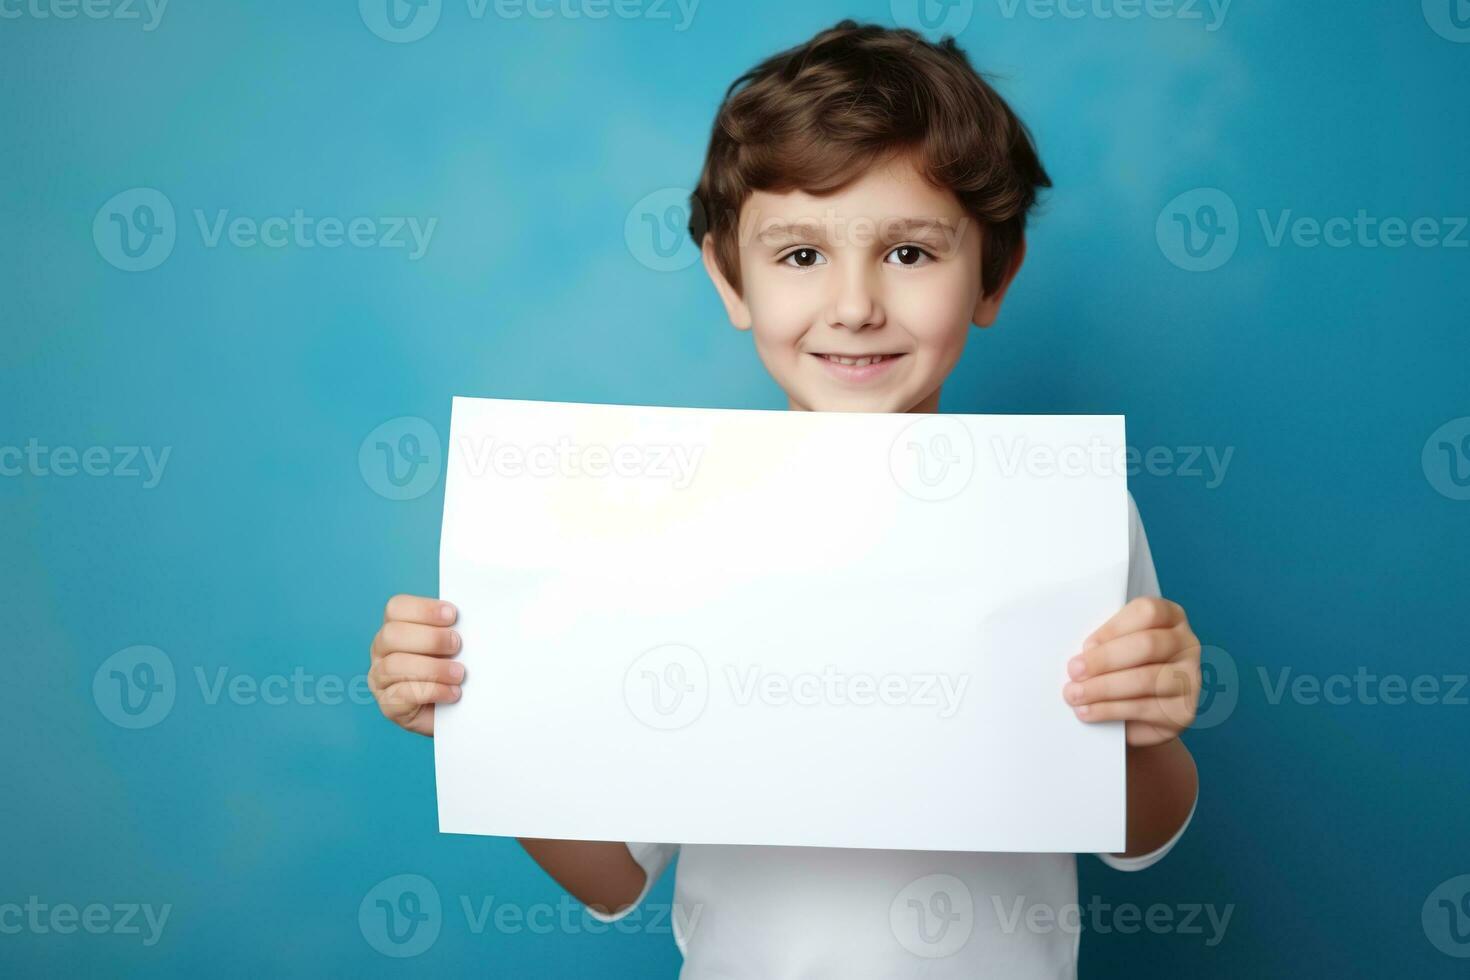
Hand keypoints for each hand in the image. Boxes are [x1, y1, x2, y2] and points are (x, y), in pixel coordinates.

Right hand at [368, 594, 463, 735]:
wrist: (453, 711)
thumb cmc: (452, 670)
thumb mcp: (454, 645)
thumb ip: (454, 630)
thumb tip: (473, 620)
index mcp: (396, 627)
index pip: (396, 607)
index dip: (424, 609)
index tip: (452, 615)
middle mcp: (382, 650)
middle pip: (392, 635)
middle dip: (430, 638)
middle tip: (457, 645)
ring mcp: (380, 679)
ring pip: (394, 665)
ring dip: (433, 668)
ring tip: (459, 674)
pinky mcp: (389, 705)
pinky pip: (403, 694)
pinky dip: (433, 691)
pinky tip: (453, 693)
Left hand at [1062, 596, 1200, 746]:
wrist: (1134, 717)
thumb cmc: (1120, 670)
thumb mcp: (1114, 648)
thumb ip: (1104, 642)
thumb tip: (1080, 654)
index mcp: (1170, 617)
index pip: (1147, 612)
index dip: (1113, 628)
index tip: (1086, 645)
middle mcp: (1187, 644)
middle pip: (1147, 645)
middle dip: (1104, 659)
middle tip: (1074, 670)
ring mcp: (1190, 678)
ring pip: (1145, 679)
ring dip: (1102, 687)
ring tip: (1075, 694)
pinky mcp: (1183, 711)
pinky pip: (1143, 708)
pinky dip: (1109, 710)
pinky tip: (1088, 711)